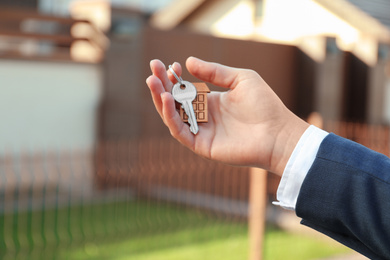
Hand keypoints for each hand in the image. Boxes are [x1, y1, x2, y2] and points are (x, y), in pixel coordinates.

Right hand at [146, 57, 308, 174]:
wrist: (277, 133)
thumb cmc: (264, 105)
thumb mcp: (239, 78)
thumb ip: (214, 72)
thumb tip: (188, 62)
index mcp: (211, 101)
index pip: (185, 90)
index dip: (175, 78)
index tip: (170, 64)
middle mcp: (204, 117)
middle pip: (174, 102)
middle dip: (162, 85)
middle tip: (153, 69)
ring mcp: (201, 132)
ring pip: (172, 116)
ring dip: (160, 99)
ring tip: (153, 81)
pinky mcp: (201, 145)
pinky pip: (180, 132)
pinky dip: (170, 116)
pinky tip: (165, 99)